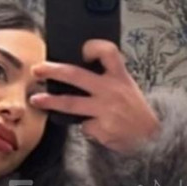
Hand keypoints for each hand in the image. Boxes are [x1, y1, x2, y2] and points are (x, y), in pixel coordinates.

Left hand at [30, 40, 160, 153]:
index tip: (82, 50)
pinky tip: (98, 128)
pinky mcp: (101, 128)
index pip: (108, 53)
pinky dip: (87, 127)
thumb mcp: (128, 87)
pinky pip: (84, 126)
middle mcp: (111, 90)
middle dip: (53, 71)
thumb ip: (108, 79)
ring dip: (50, 101)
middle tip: (37, 70)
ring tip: (36, 100)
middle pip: (76, 75)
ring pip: (70, 103)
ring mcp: (105, 110)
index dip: (93, 47)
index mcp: (120, 77)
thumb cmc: (135, 111)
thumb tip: (77, 74)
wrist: (150, 138)